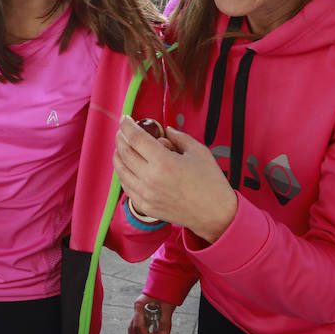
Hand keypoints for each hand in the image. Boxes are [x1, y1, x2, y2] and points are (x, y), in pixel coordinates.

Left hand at [113, 116, 236, 243]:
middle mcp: (150, 179)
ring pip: (121, 170)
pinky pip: (126, 187)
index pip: (136, 138)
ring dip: (118, 155)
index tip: (125, 119)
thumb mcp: (198, 152)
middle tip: (123, 131)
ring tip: (121, 147)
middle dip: (121, 138)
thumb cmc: (210, 183)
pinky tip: (127, 167)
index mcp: (163, 162)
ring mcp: (146, 194)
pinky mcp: (146, 206)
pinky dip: (123, 174)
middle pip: (124, 152)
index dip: (127, 126)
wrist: (215, 214)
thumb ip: (179, 137)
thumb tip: (166, 131)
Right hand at [127, 295, 172, 333]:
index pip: (139, 325)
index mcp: (139, 305)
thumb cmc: (167, 291)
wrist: (168, 282)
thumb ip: (165, 322)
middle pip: (131, 329)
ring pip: (133, 328)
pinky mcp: (144, 313)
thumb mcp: (168, 306)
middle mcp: (137, 309)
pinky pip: (139, 326)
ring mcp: (139, 311)